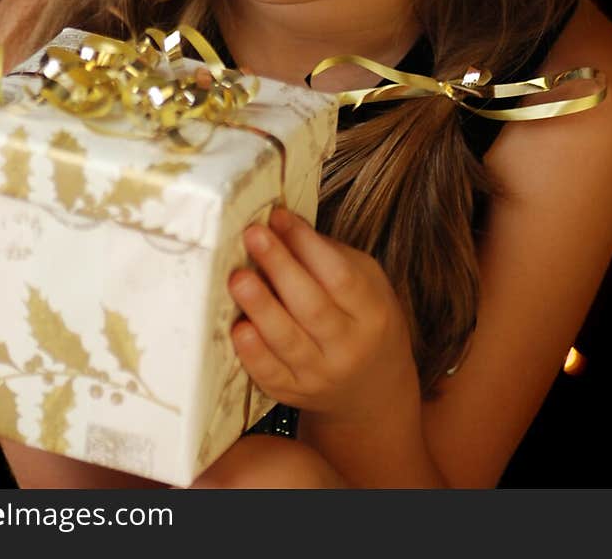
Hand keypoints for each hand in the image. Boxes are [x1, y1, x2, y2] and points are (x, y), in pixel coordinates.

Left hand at [228, 206, 418, 426]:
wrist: (370, 388)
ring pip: (288, 340)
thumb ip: (327, 254)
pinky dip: (252, 353)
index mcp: (372, 312)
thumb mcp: (366, 282)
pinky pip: (270, 374)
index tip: (279, 217)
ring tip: (238, 278)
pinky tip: (239, 328)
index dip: (307, 244)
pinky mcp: (294, 393)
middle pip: (312, 306)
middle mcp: (349, 347)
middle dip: (280, 266)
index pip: (340, 275)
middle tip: (253, 235)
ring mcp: (321, 375)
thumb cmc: (363, 319)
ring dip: (261, 307)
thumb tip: (280, 222)